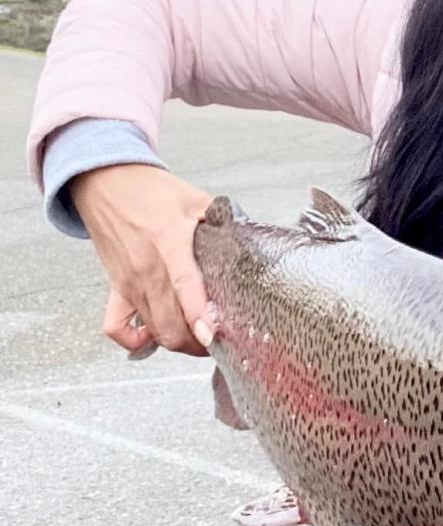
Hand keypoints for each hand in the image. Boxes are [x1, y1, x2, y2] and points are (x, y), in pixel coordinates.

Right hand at [71, 164, 214, 355]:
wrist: (107, 183)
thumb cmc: (150, 191)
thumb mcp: (196, 199)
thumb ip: (225, 221)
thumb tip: (253, 238)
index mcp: (169, 243)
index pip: (184, 287)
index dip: (198, 315)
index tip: (212, 334)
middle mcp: (147, 269)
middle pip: (169, 324)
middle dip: (197, 342)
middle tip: (218, 339)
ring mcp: (129, 282)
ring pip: (152, 331)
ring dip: (177, 342)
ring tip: (197, 338)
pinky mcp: (114, 289)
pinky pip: (115, 328)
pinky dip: (134, 340)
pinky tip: (154, 335)